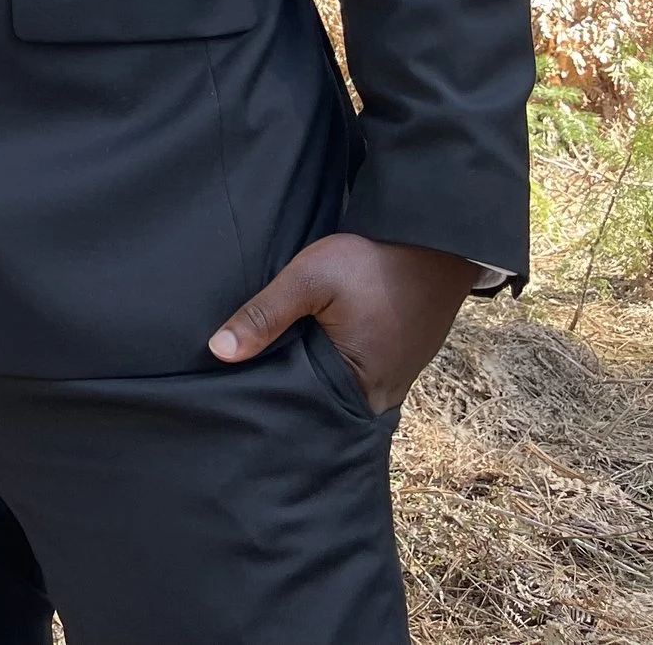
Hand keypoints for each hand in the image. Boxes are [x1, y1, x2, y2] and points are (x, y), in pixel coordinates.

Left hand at [209, 232, 478, 412]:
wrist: (434, 239)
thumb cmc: (373, 261)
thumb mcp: (310, 279)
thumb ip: (264, 314)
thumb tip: (219, 351)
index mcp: (362, 388)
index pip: (304, 412)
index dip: (272, 402)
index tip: (239, 395)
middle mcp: (382, 397)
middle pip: (323, 406)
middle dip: (290, 393)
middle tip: (248, 382)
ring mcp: (396, 381)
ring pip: (341, 391)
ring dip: (314, 377)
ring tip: (274, 366)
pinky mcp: (401, 362)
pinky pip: (359, 376)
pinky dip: (336, 366)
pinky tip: (312, 351)